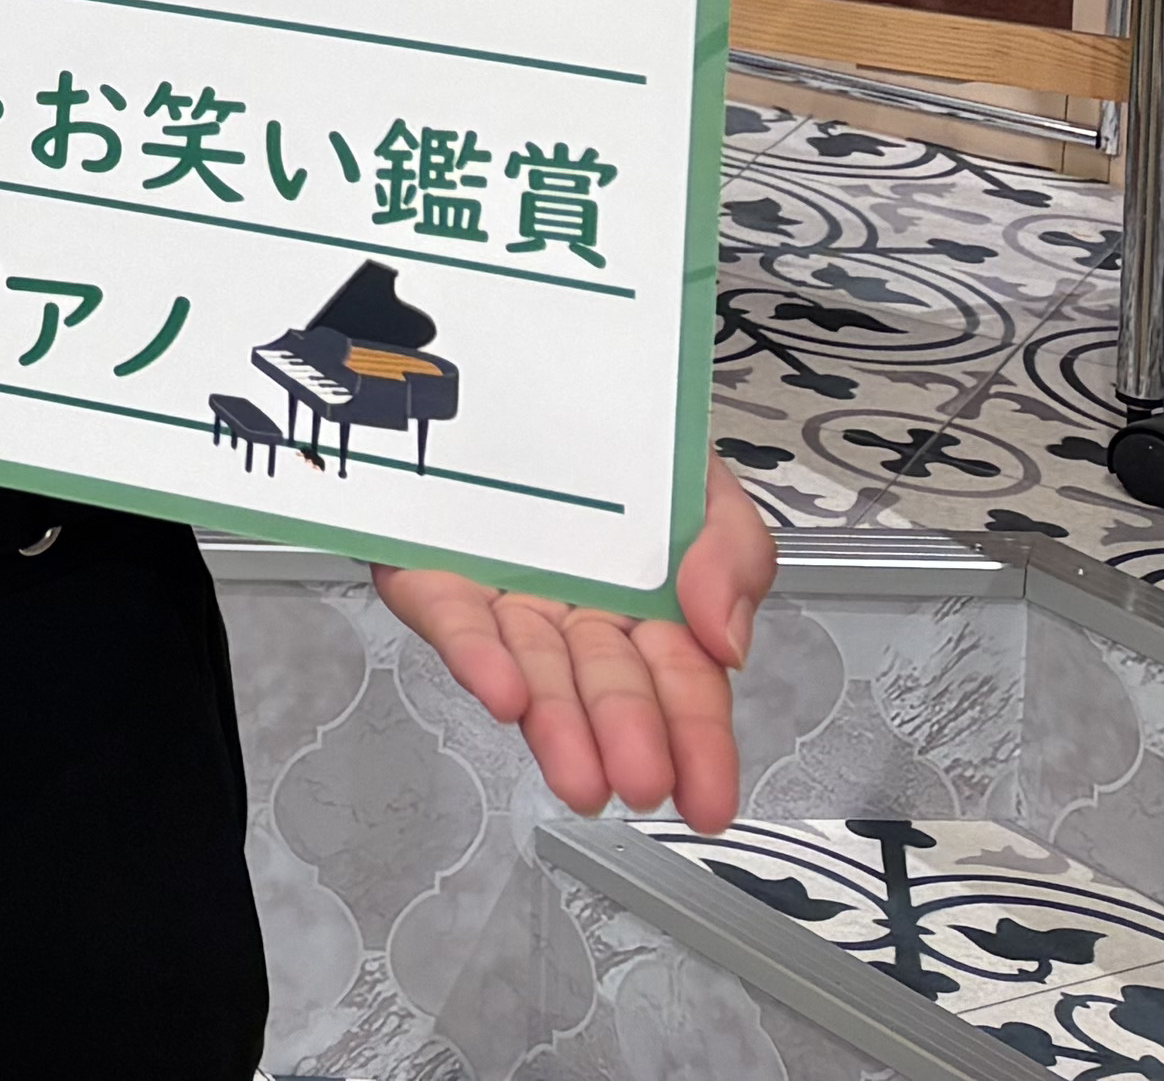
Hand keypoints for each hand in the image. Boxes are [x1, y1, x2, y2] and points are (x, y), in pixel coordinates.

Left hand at [374, 461, 771, 829]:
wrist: (518, 364)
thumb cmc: (615, 430)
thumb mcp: (705, 480)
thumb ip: (734, 552)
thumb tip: (728, 641)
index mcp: (646, 601)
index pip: (680, 685)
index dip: (698, 745)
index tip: (707, 800)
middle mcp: (571, 610)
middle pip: (604, 687)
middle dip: (625, 740)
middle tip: (640, 778)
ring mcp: (500, 597)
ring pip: (530, 669)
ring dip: (555, 725)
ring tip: (580, 773)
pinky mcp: (429, 573)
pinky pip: (451, 618)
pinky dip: (477, 656)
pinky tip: (503, 693)